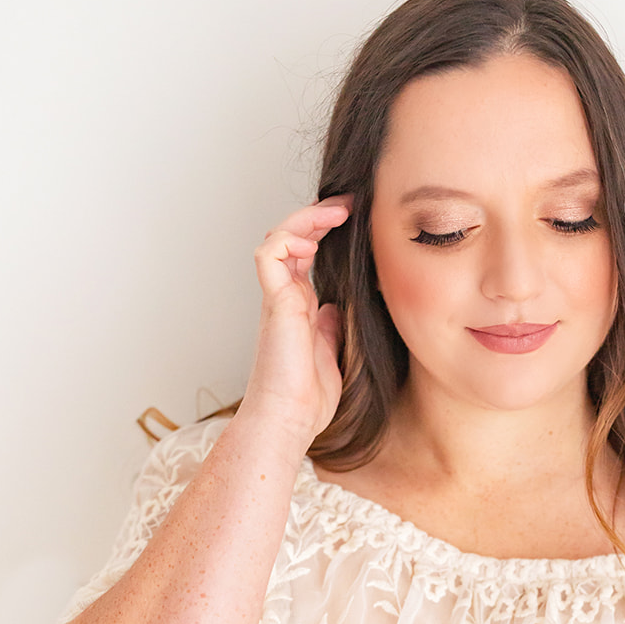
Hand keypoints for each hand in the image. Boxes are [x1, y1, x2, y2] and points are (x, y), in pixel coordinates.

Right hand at [243, 196, 352, 443]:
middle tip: (349, 203)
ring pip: (278, 237)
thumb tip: (338, 308)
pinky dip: (288, 237)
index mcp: (300, 307)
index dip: (324, 231)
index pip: (306, 254)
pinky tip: (312, 241)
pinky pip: (270, 253)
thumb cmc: (309, 398)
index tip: (354, 218)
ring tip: (336, 212)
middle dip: (318, 214)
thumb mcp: (334, 353)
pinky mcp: (275, 302)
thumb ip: (333, 327)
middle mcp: (286, 297)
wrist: (291, 419)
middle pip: (292, 238)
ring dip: (306, 218)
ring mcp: (278, 298)